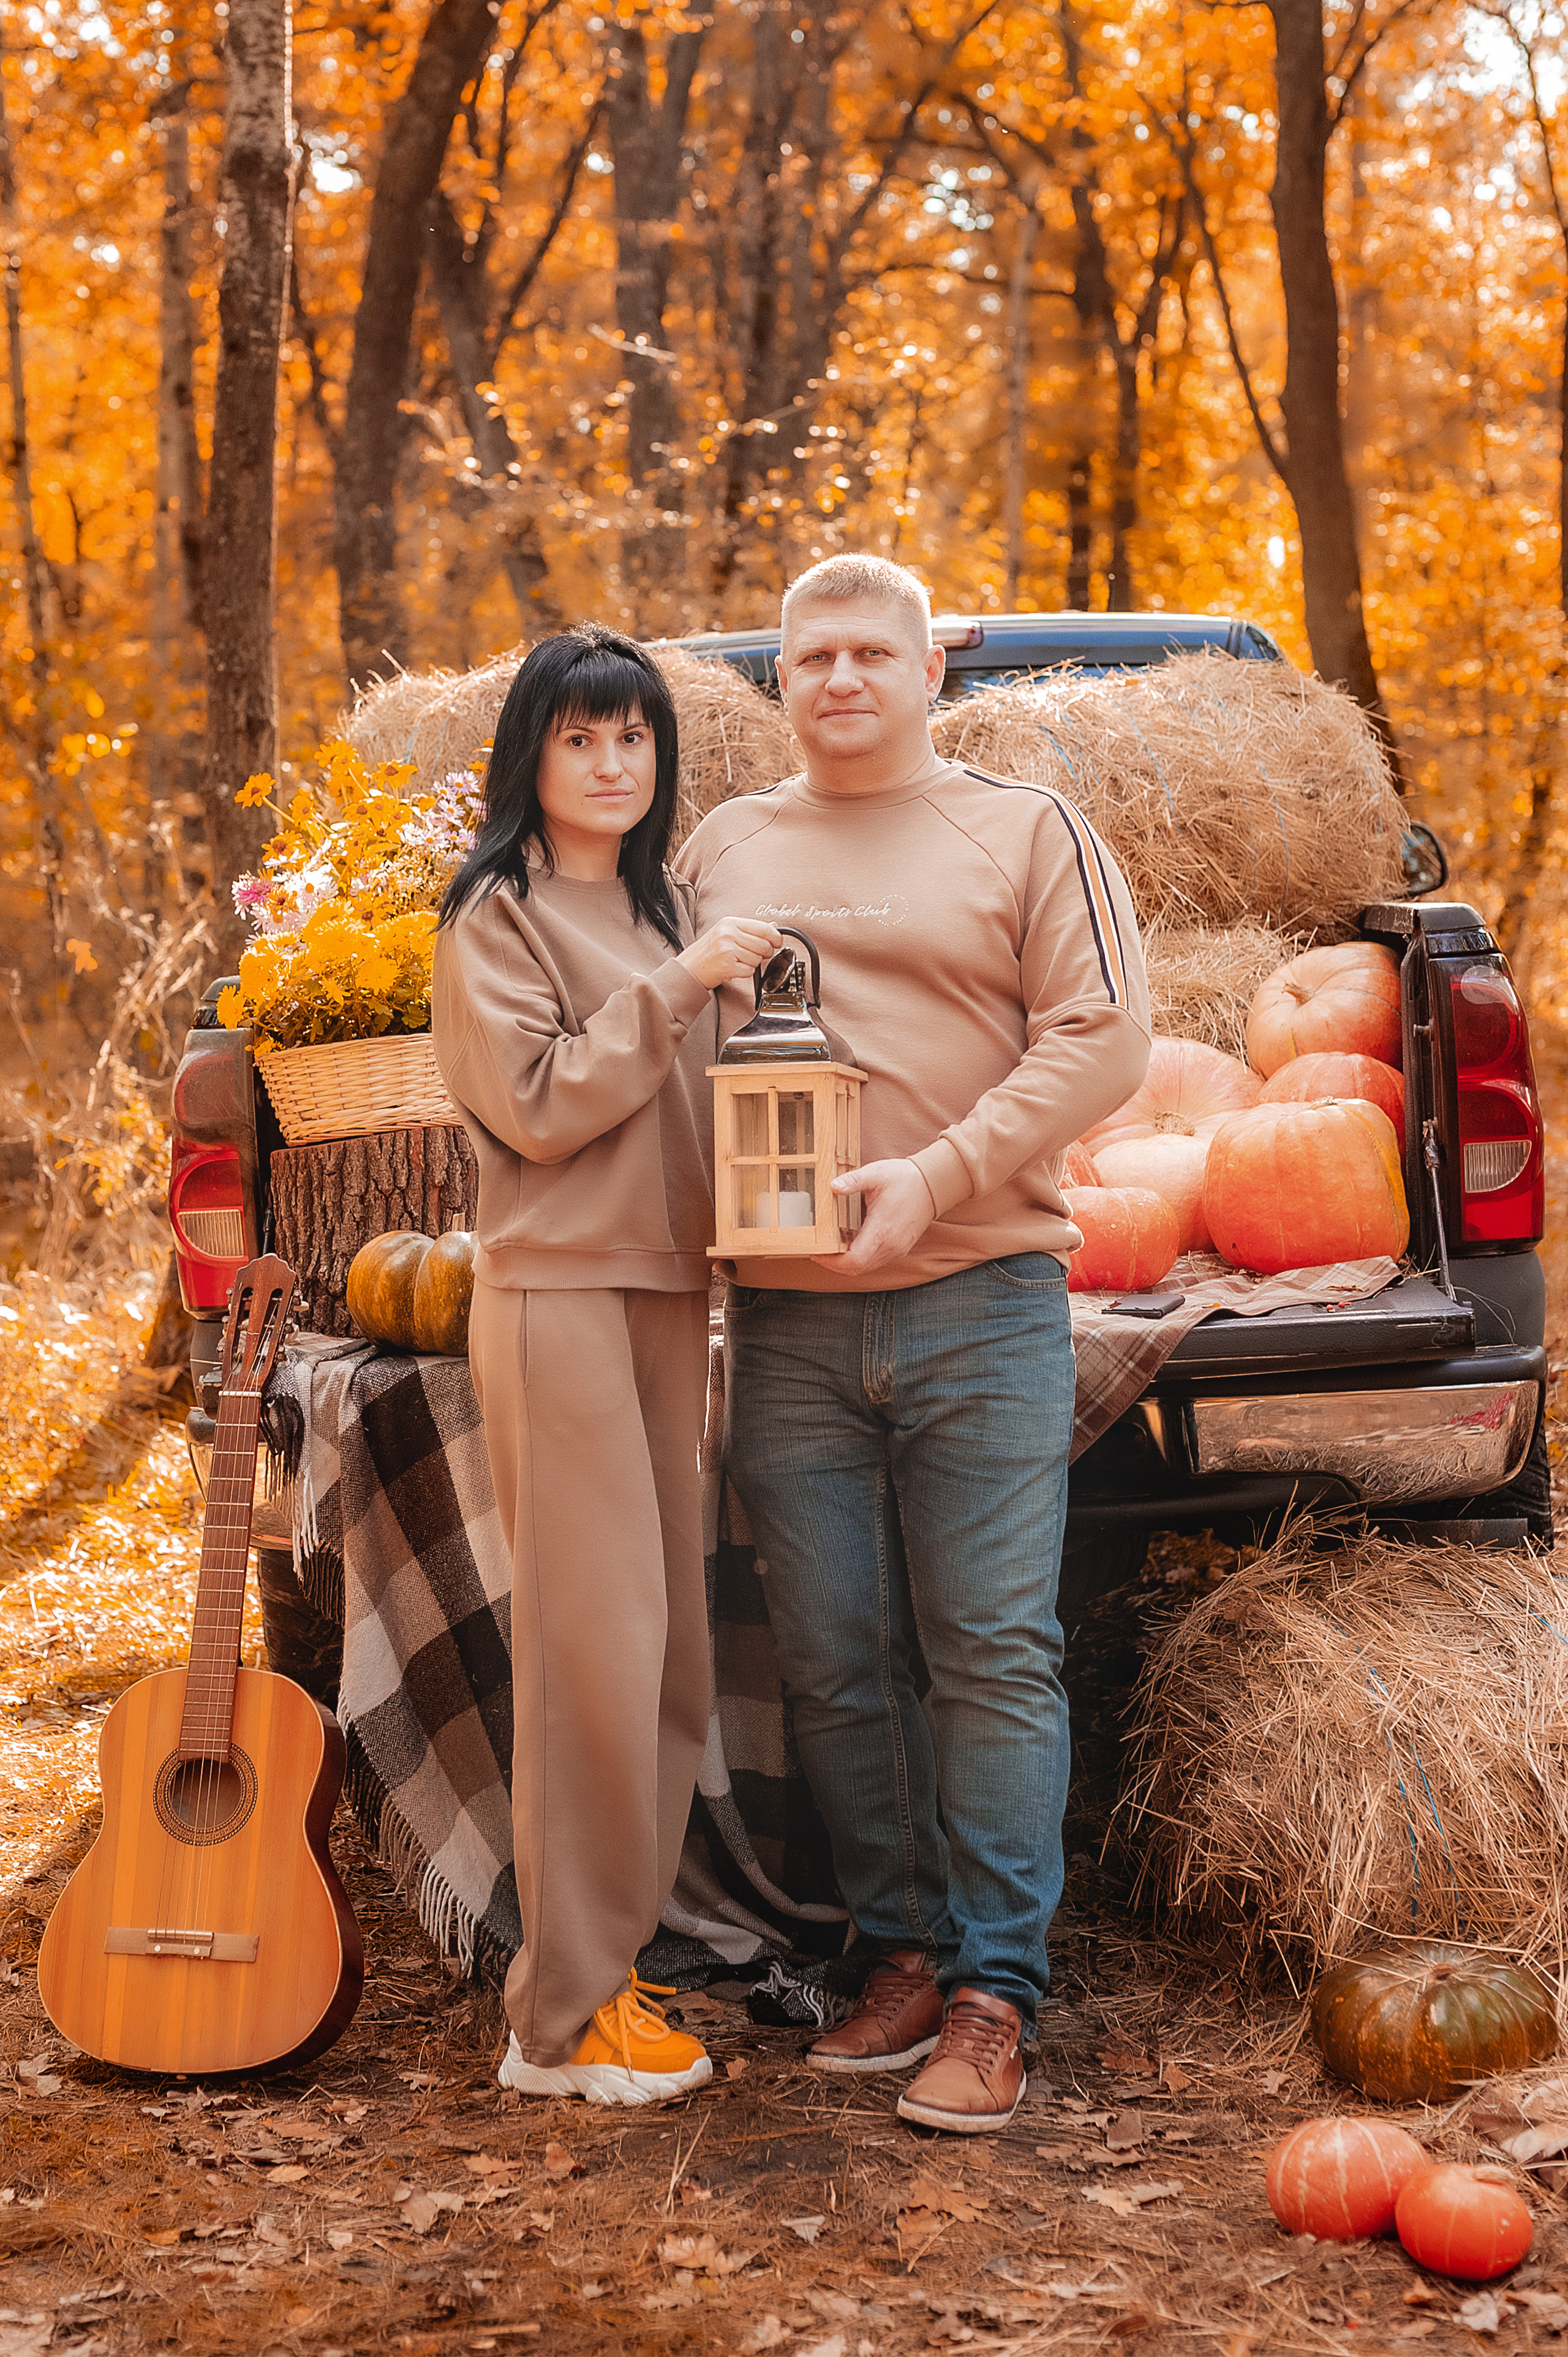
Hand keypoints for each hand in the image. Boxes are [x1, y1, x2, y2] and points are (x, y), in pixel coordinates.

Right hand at [678, 918, 783, 990]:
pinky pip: (749, 971)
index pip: (763, 928)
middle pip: (764, 945)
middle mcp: (728, 934)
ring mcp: (728, 950)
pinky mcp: (728, 966)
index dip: (776, 937)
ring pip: (758, 959)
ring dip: (753, 963)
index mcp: (730, 923)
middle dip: (765, 953)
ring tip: (739, 961)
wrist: (690, 967)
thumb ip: (750, 929)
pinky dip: (745, 972)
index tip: (778, 942)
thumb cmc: (708, 951)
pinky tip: (735, 968)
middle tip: (757, 955)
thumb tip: (773, 926)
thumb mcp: (727, 933)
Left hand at [812, 1159, 936, 1276]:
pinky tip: (849, 1244)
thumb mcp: (876, 1174)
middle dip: (834, 1264)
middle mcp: (890, 1246)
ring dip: (846, 1262)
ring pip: (865, 1268)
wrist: (933, 1185)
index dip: (831, 1262)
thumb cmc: (905, 1179)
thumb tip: (832, 1186)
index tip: (817, 1252)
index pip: (853, 1261)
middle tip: (818, 1251)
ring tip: (830, 1248)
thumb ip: (853, 1181)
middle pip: (856, 1269)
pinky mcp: (899, 1249)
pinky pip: (874, 1262)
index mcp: (881, 1231)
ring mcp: (896, 1250)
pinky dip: (859, 1259)